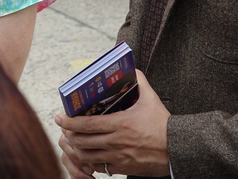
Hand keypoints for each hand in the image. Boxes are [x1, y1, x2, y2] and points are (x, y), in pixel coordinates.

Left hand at [56, 70, 170, 177]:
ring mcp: (119, 157)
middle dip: (69, 135)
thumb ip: (139, 82)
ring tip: (74, 141)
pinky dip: (91, 162)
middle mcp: (116, 142)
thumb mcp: (151, 99)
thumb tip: (132, 69)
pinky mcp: (123, 168)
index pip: (87, 124)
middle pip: (82, 141)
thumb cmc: (163, 124)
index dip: (70, 122)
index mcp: (120, 123)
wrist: (177, 149)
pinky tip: (90, 155)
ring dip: (78, 149)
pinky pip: (101, 167)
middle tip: (65, 129)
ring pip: (88, 156)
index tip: (60, 117)